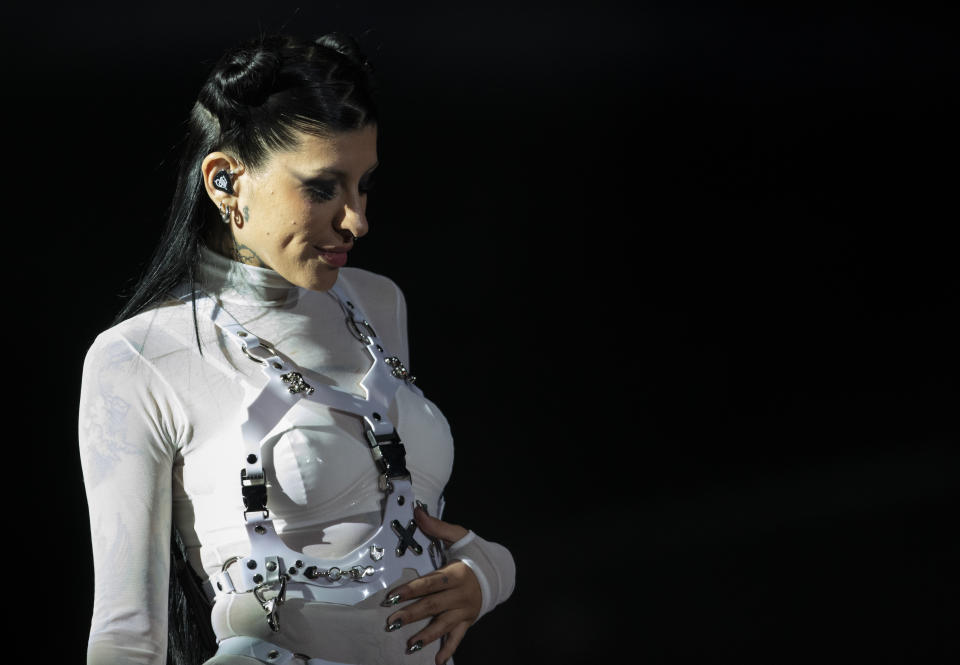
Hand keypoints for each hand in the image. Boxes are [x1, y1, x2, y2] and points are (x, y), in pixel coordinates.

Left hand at [383, 505, 481, 663]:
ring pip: (444, 625)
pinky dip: (448, 649)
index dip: (412, 589)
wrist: (500, 571)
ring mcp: (465, 610)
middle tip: (391, 622)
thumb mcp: (460, 536)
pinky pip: (458, 637)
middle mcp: (461, 595)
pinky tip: (436, 661)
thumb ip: (437, 526)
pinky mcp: (468, 621)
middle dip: (412, 615)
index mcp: (457, 574)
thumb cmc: (475, 553)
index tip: (392, 596)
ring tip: (409, 644)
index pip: (431, 583)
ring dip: (426, 636)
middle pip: (433, 606)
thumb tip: (417, 511)